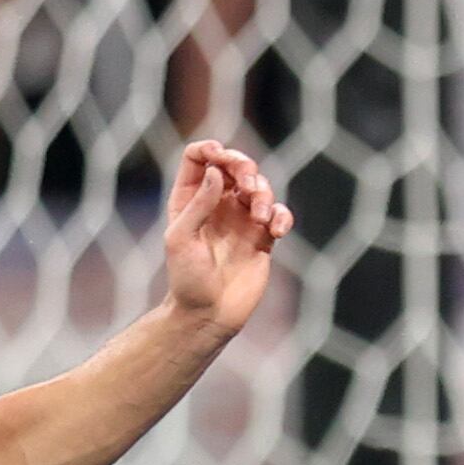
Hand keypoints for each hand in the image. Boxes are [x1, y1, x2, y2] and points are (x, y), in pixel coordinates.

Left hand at [159, 140, 291, 338]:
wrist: (209, 315)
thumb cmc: (187, 279)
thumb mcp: (181, 238)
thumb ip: (199, 203)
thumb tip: (217, 171)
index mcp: (189, 198)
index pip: (199, 158)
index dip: (210, 149)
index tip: (220, 156)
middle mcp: (215, 204)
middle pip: (234, 165)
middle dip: (244, 166)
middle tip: (248, 184)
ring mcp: (241, 219)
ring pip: (259, 186)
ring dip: (263, 193)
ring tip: (258, 216)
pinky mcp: (262, 237)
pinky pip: (278, 214)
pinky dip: (281, 216)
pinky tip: (277, 231)